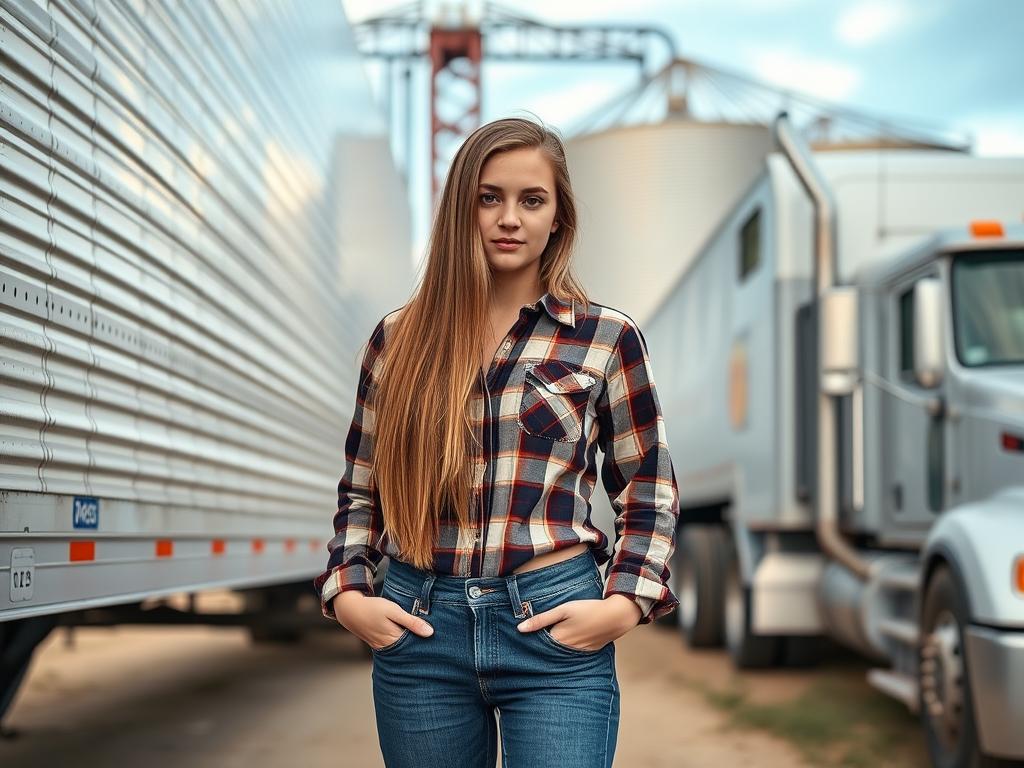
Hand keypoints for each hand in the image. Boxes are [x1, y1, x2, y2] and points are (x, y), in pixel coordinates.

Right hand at [333, 590, 433, 649]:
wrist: (350, 609)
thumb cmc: (372, 608)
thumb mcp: (393, 611)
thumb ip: (411, 622)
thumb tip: (430, 632)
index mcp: (394, 638)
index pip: (416, 646)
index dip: (428, 644)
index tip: (440, 643)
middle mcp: (389, 646)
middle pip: (410, 650)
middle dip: (421, 647)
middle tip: (436, 645)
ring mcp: (382, 647)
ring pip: (402, 650)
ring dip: (411, 646)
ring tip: (425, 643)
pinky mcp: (378, 644)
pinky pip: (394, 648)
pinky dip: (402, 644)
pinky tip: (408, 640)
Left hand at [515, 594, 641, 650]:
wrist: (615, 616)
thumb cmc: (588, 609)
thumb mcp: (563, 610)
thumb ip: (541, 619)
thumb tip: (520, 629)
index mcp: (558, 639)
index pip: (537, 644)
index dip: (530, 640)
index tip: (522, 636)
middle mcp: (566, 650)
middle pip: (547, 650)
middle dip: (540, 646)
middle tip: (532, 639)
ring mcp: (577, 653)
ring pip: (559, 653)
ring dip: (553, 649)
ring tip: (550, 639)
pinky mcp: (587, 652)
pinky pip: (571, 654)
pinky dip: (566, 650)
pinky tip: (566, 642)